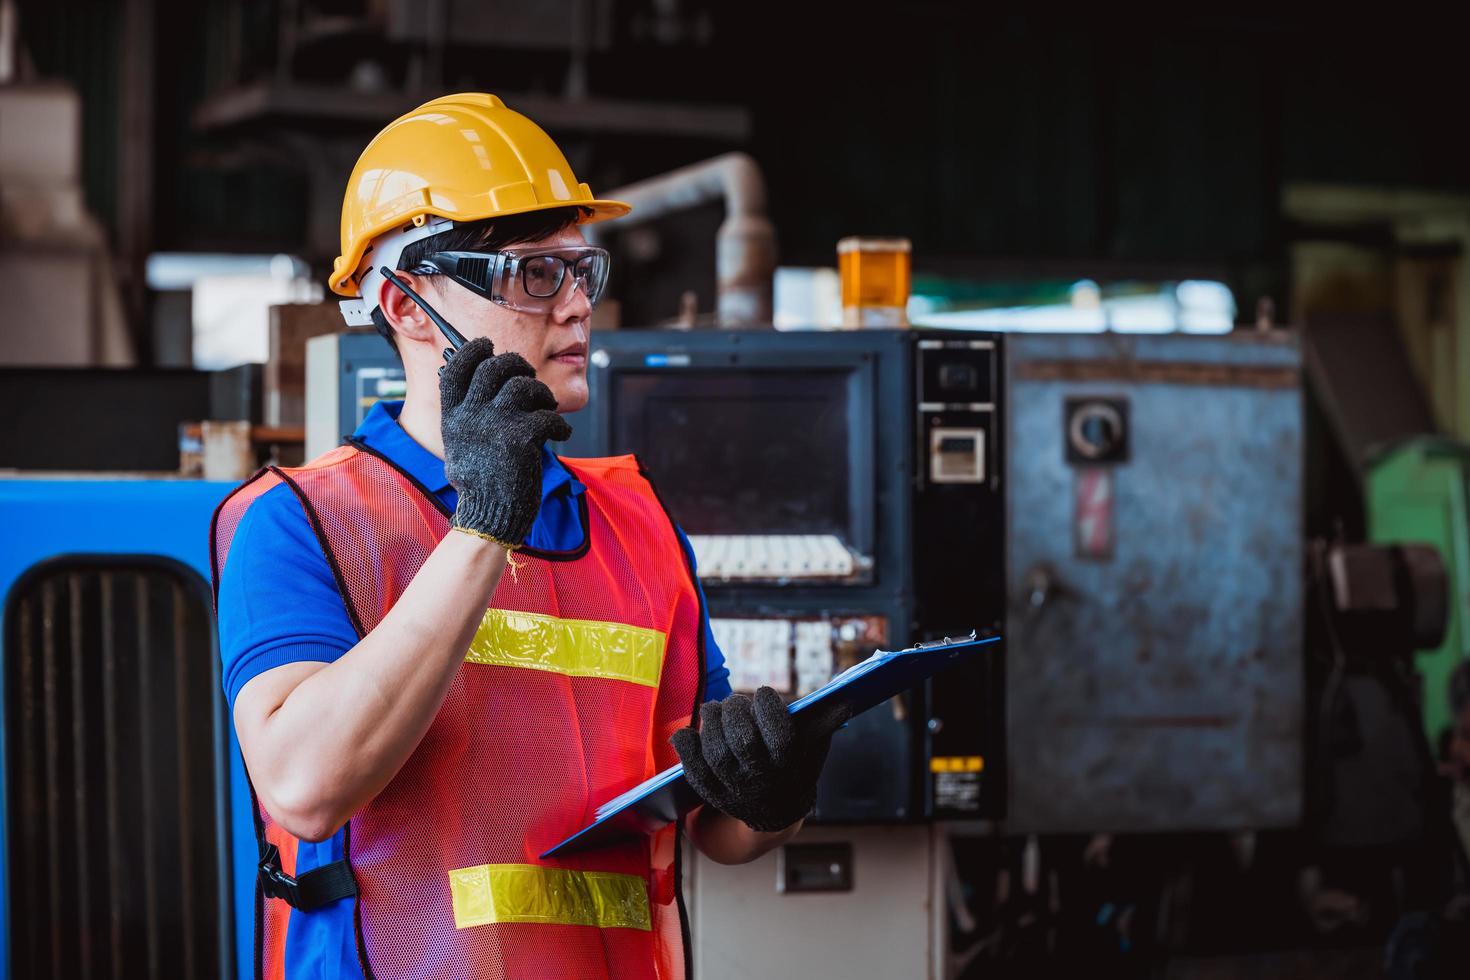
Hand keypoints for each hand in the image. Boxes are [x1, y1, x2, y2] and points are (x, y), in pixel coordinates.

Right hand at [438, 337, 572, 546]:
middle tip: (527, 375)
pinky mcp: (519, 439)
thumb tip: (487, 382)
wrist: (491, 516)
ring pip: (523, 385)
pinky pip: (547, 416)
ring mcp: (494, 425)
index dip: (473, 350)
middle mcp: (469, 416)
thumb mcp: (461, 444)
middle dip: (516, 364)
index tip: (487, 344)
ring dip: (541, 393)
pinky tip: (561, 433)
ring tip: (546, 408)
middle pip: (494, 368)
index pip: (456, 368)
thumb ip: (469, 414)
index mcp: (452, 416)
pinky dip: (559, 424)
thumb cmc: (482, 482)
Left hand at [671, 687, 849, 832]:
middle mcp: (760, 780)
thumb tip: (842, 700)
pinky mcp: (712, 792)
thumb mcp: (814, 748)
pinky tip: (689, 732)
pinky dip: (686, 747)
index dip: (769, 708)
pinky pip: (692, 768)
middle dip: (737, 712)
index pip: (780, 736)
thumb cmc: (797, 766)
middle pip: (743, 741)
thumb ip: (822, 724)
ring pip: (716, 752)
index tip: (764, 692)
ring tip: (714, 709)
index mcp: (788, 767)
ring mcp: (733, 789)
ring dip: (711, 723)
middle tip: (736, 701)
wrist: (776, 811)